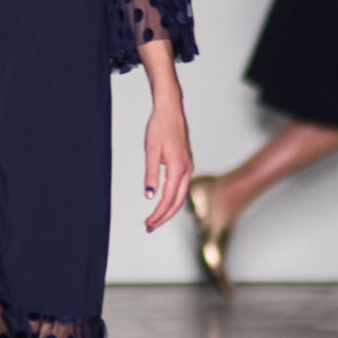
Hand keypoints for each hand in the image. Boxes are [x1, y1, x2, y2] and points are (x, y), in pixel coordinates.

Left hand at [143, 103, 193, 230]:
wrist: (171, 110)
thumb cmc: (160, 127)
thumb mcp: (151, 150)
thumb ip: (150, 174)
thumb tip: (149, 195)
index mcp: (178, 167)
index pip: (168, 199)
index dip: (158, 214)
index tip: (148, 223)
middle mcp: (187, 169)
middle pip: (177, 201)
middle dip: (163, 217)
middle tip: (149, 227)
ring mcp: (189, 166)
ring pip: (181, 196)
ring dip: (168, 210)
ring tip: (155, 219)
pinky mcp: (187, 164)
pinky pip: (182, 187)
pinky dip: (173, 199)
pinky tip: (164, 203)